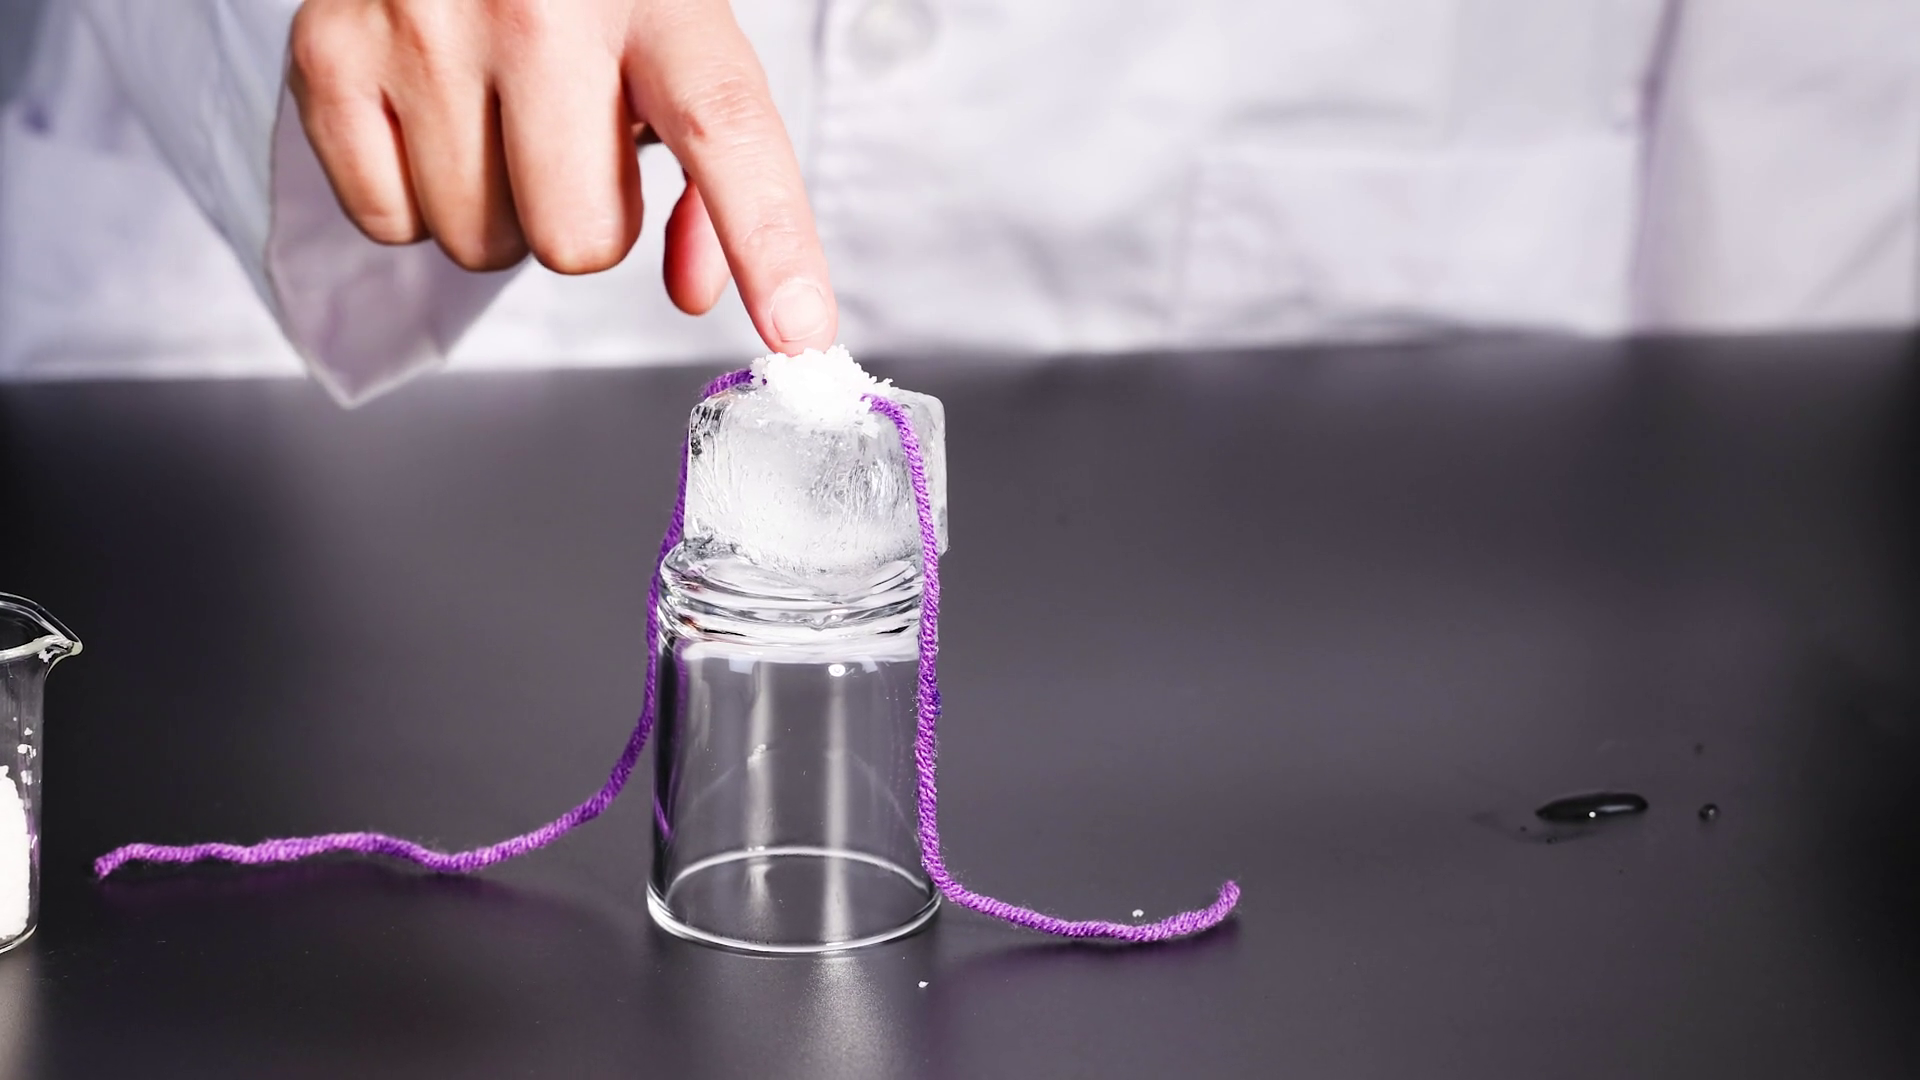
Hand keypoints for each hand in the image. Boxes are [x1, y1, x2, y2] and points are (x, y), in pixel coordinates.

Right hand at [286, 0, 835, 353]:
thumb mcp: (669, 34)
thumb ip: (709, 164)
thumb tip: (699, 290)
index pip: (724, 131)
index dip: (768, 242)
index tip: (799, 329)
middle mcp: (538, 3)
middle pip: (580, 241)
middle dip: (584, 225)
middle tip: (568, 148)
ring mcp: (423, 25)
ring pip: (482, 245)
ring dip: (498, 213)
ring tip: (494, 120)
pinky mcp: (329, 52)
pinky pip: (387, 222)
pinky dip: (411, 199)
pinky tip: (427, 120)